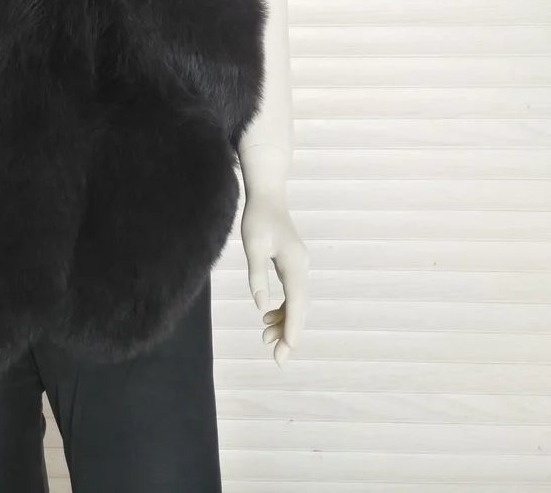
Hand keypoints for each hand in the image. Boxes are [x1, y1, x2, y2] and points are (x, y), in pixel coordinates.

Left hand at [240, 188, 308, 366]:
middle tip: (277, 358)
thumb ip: (257, 276)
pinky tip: (269, 317)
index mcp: (294, 264)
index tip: (287, 350)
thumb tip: (261, 307)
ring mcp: (300, 267)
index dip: (292, 328)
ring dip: (285, 322)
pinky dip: (283, 308)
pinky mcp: (293, 266)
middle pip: (301, 308)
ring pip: (297, 303)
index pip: (296, 303)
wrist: (267, 196)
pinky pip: (292, 293)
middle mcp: (302, 268)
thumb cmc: (258, 218)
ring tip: (266, 337)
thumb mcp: (253, 246)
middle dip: (290, 333)